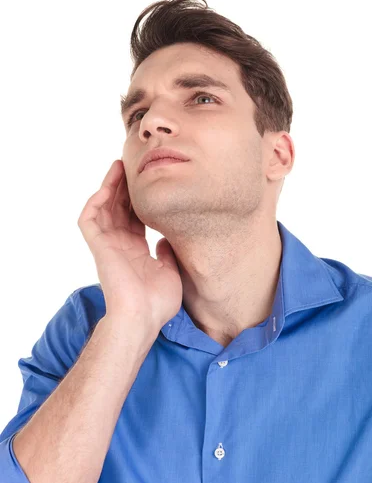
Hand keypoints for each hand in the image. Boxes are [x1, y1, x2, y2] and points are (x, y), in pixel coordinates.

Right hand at [77, 160, 182, 332]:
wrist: (142, 317)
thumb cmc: (157, 302)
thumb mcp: (170, 272)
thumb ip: (167, 252)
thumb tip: (168, 239)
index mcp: (136, 251)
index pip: (135, 219)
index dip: (140, 201)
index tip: (149, 184)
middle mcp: (120, 245)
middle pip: (119, 209)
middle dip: (125, 188)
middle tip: (134, 166)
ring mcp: (108, 245)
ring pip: (103, 208)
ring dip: (110, 187)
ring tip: (120, 166)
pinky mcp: (98, 246)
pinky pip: (89, 219)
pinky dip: (95, 202)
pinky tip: (106, 186)